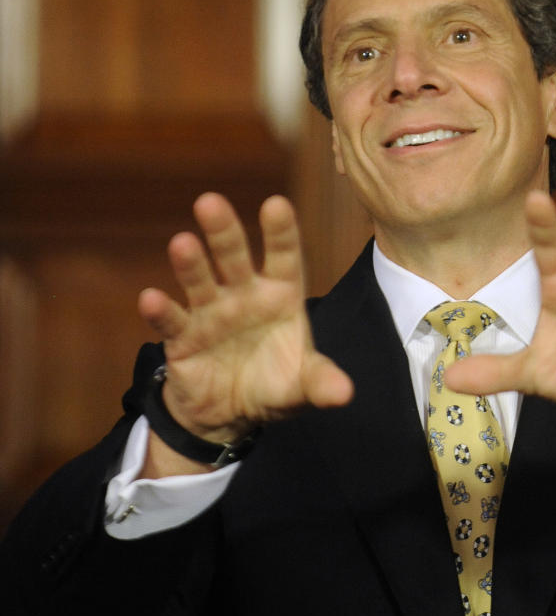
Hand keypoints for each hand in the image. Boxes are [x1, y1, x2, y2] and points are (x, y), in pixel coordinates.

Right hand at [138, 194, 352, 448]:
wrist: (233, 413)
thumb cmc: (274, 383)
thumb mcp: (303, 385)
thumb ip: (322, 382)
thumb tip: (344, 394)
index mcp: (280, 295)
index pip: (283, 257)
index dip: (280, 232)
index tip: (277, 205)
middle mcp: (244, 295)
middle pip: (234, 258)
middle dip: (224, 231)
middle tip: (210, 202)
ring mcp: (211, 313)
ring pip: (200, 281)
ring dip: (191, 264)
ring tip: (182, 242)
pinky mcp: (183, 338)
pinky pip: (172, 321)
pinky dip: (161, 311)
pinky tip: (150, 299)